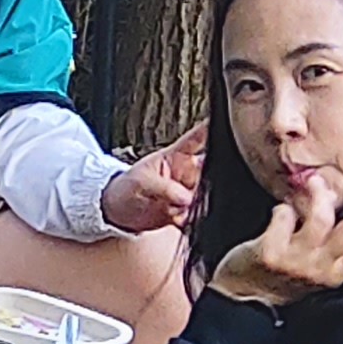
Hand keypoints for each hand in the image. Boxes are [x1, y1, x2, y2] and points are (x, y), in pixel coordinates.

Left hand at [101, 120, 205, 234]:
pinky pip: (197, 216)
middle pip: (212, 169)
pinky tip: (179, 219)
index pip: (197, 139)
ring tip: (179, 207)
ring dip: (200, 202)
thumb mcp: (140, 182)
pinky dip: (193, 219)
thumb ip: (163, 187)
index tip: (226, 124)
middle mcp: (186, 174)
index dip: (211, 131)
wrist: (116, 212)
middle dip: (215, 176)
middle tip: (199, 186)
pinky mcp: (185, 212)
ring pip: (207, 194)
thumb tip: (186, 198)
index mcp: (175, 156)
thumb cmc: (125, 187)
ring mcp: (188, 193)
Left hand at [207, 174, 342, 307]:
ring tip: (316, 182)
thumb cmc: (281, 274)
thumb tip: (334, 193)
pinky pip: (283, 215)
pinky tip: (278, 213)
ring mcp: (296, 263)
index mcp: (335, 273)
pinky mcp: (271, 254)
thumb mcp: (313, 263)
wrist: (241, 298)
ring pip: (319, 220)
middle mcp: (320, 269)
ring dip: (320, 196)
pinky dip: (282, 209)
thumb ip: (327, 236)